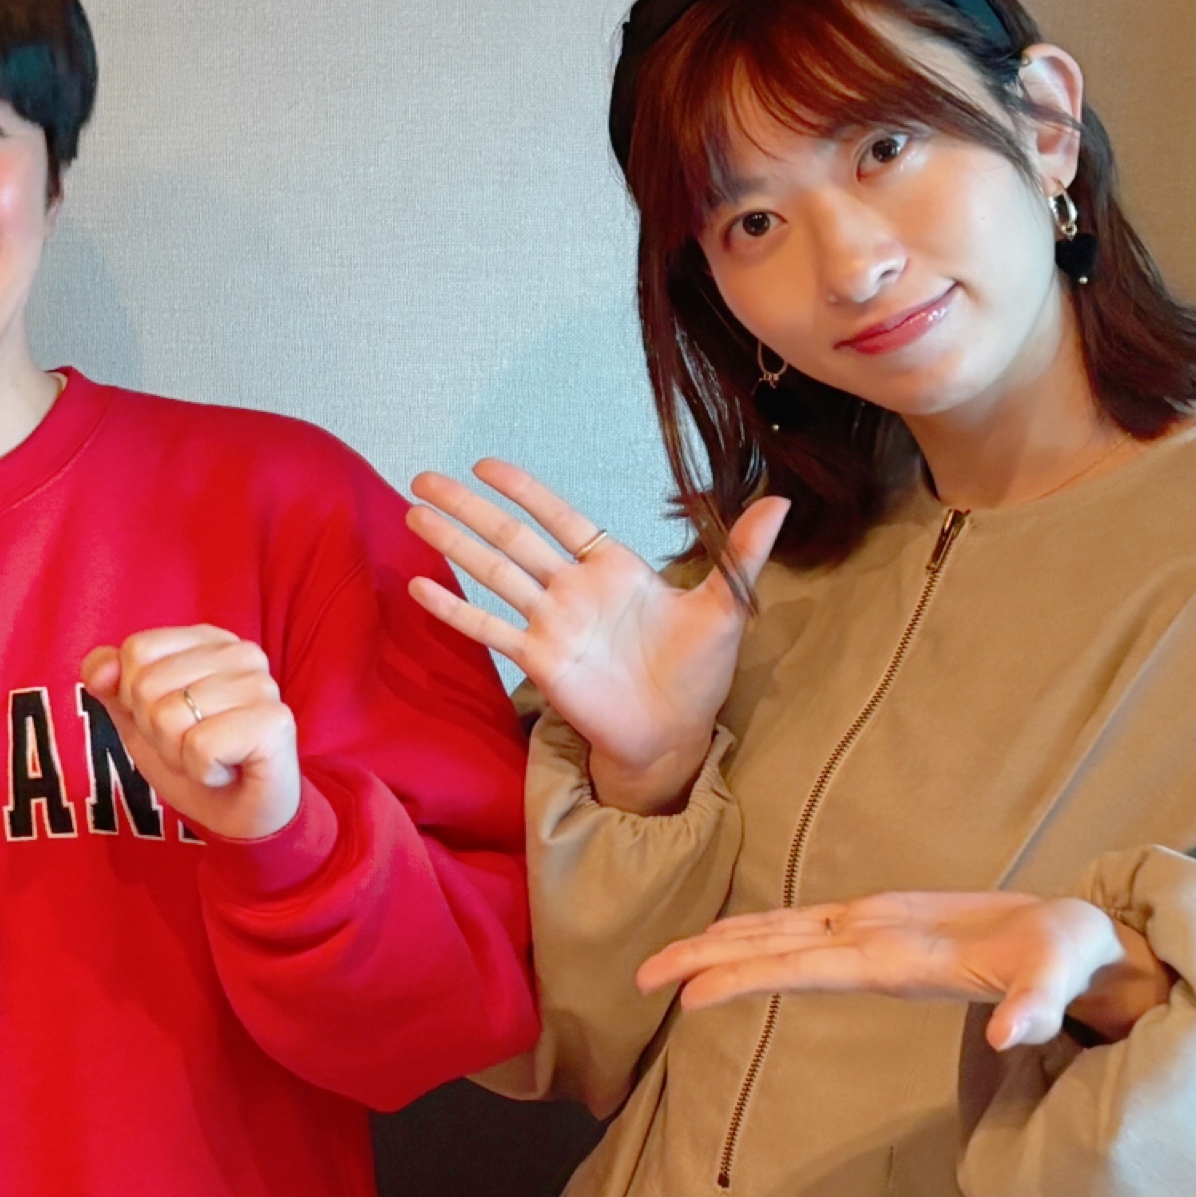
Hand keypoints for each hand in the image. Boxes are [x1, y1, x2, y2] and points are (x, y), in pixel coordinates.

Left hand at [78, 624, 300, 843]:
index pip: (137, 650)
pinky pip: (200, 746)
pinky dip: (203, 772)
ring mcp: (261, 684)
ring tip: (211, 759)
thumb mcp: (139, 721)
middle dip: (157, 731)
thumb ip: (112, 686)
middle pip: (148, 684)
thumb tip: (98, 668)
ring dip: (179, 754)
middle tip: (193, 745)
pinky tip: (228, 770)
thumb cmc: (194, 761)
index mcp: (208, 640)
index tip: (172, 721)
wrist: (241, 816)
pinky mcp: (274, 722)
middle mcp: (240, 652)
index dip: (136, 698)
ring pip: (170, 717)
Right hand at [404, 461, 786, 813]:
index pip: (560, 518)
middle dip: (468, 509)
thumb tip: (781, 499)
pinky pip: (490, 630)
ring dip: (453, 545)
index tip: (486, 464)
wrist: (675, 732)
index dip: (525, 490)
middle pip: (512, 539)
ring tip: (414, 513)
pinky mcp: (539, 661)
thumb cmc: (698, 671)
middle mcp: (572, 589)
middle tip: (424, 478)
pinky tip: (418, 587)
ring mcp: (551, 624)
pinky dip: (454, 610)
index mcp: (613, 568)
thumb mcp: (727, 607)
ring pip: (493, 574)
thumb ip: (741, 553)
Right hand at [637, 890, 1168, 1052]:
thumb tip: (1013, 1036)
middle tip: (643, 976)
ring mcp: (874, 924)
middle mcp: (876, 927)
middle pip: (774, 938)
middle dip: (706, 954)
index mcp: (904, 947)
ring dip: (718, 944)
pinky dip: (751, 939)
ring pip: (778, 930)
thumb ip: (1042, 1004)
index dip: (750, 976)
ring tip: (662, 965)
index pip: (811, 961)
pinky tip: (729, 948)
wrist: (1081, 928)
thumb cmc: (1072, 956)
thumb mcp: (1070, 977)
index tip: (693, 995)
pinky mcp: (879, 928)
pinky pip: (797, 931)